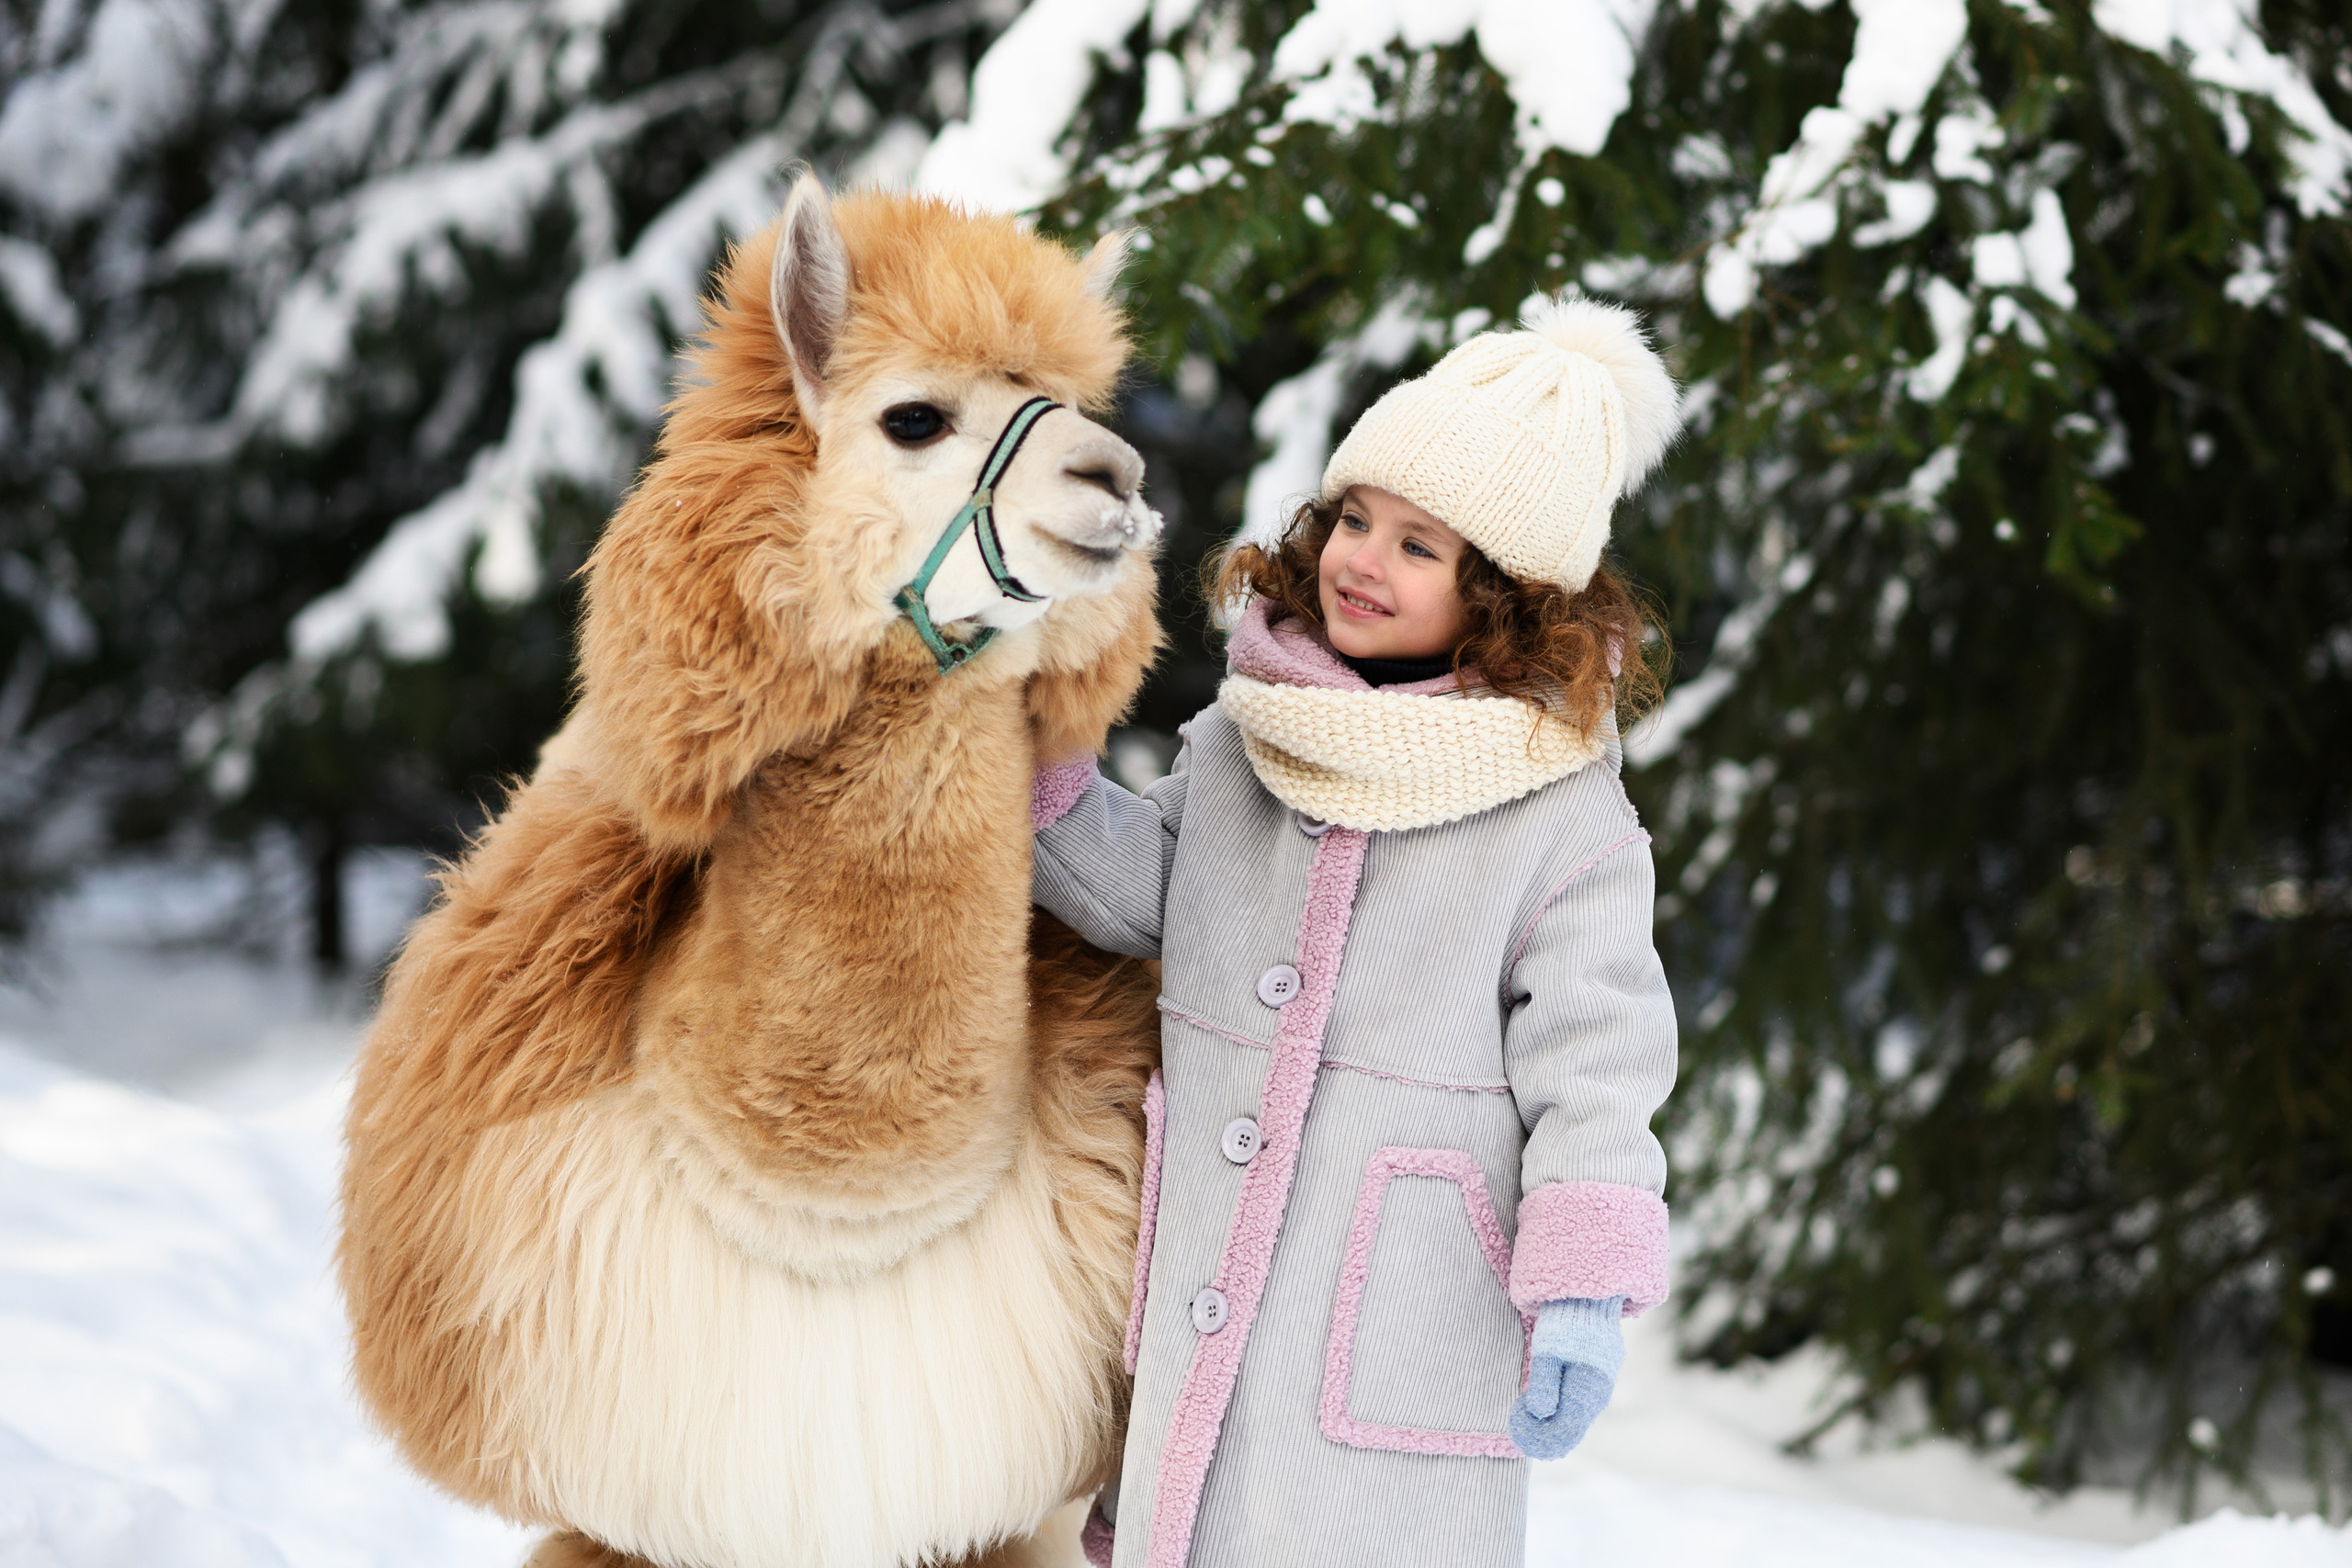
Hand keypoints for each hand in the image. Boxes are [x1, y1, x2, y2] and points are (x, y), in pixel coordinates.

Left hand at [1509, 1295, 1626, 1458]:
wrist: (1588, 1299)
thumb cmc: (1565, 1323)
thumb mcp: (1548, 1350)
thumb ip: (1544, 1383)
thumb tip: (1539, 1413)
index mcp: (1589, 1391)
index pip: (1566, 1430)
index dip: (1541, 1436)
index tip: (1518, 1428)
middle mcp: (1599, 1396)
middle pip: (1571, 1428)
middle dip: (1544, 1431)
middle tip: (1517, 1425)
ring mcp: (1600, 1390)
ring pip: (1575, 1418)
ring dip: (1551, 1421)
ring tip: (1524, 1414)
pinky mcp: (1596, 1382)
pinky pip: (1578, 1405)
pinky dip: (1560, 1409)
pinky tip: (1542, 1405)